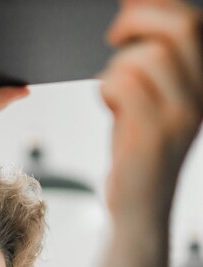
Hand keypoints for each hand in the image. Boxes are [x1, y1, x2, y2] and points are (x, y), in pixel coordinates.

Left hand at [99, 0, 202, 221]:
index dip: (158, 5)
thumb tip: (131, 8)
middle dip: (139, 19)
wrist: (139, 211)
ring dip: (117, 69)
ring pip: (145, 58)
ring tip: (113, 95)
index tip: (127, 7)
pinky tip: (110, 107)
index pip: (193, 24)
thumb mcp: (149, 102)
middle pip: (179, 29)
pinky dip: (107, 89)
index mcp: (202, 87)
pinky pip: (124, 85)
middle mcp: (199, 99)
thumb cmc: (137, 155)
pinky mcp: (153, 135)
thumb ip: (147, 62)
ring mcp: (179, 117)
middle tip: (113, 36)